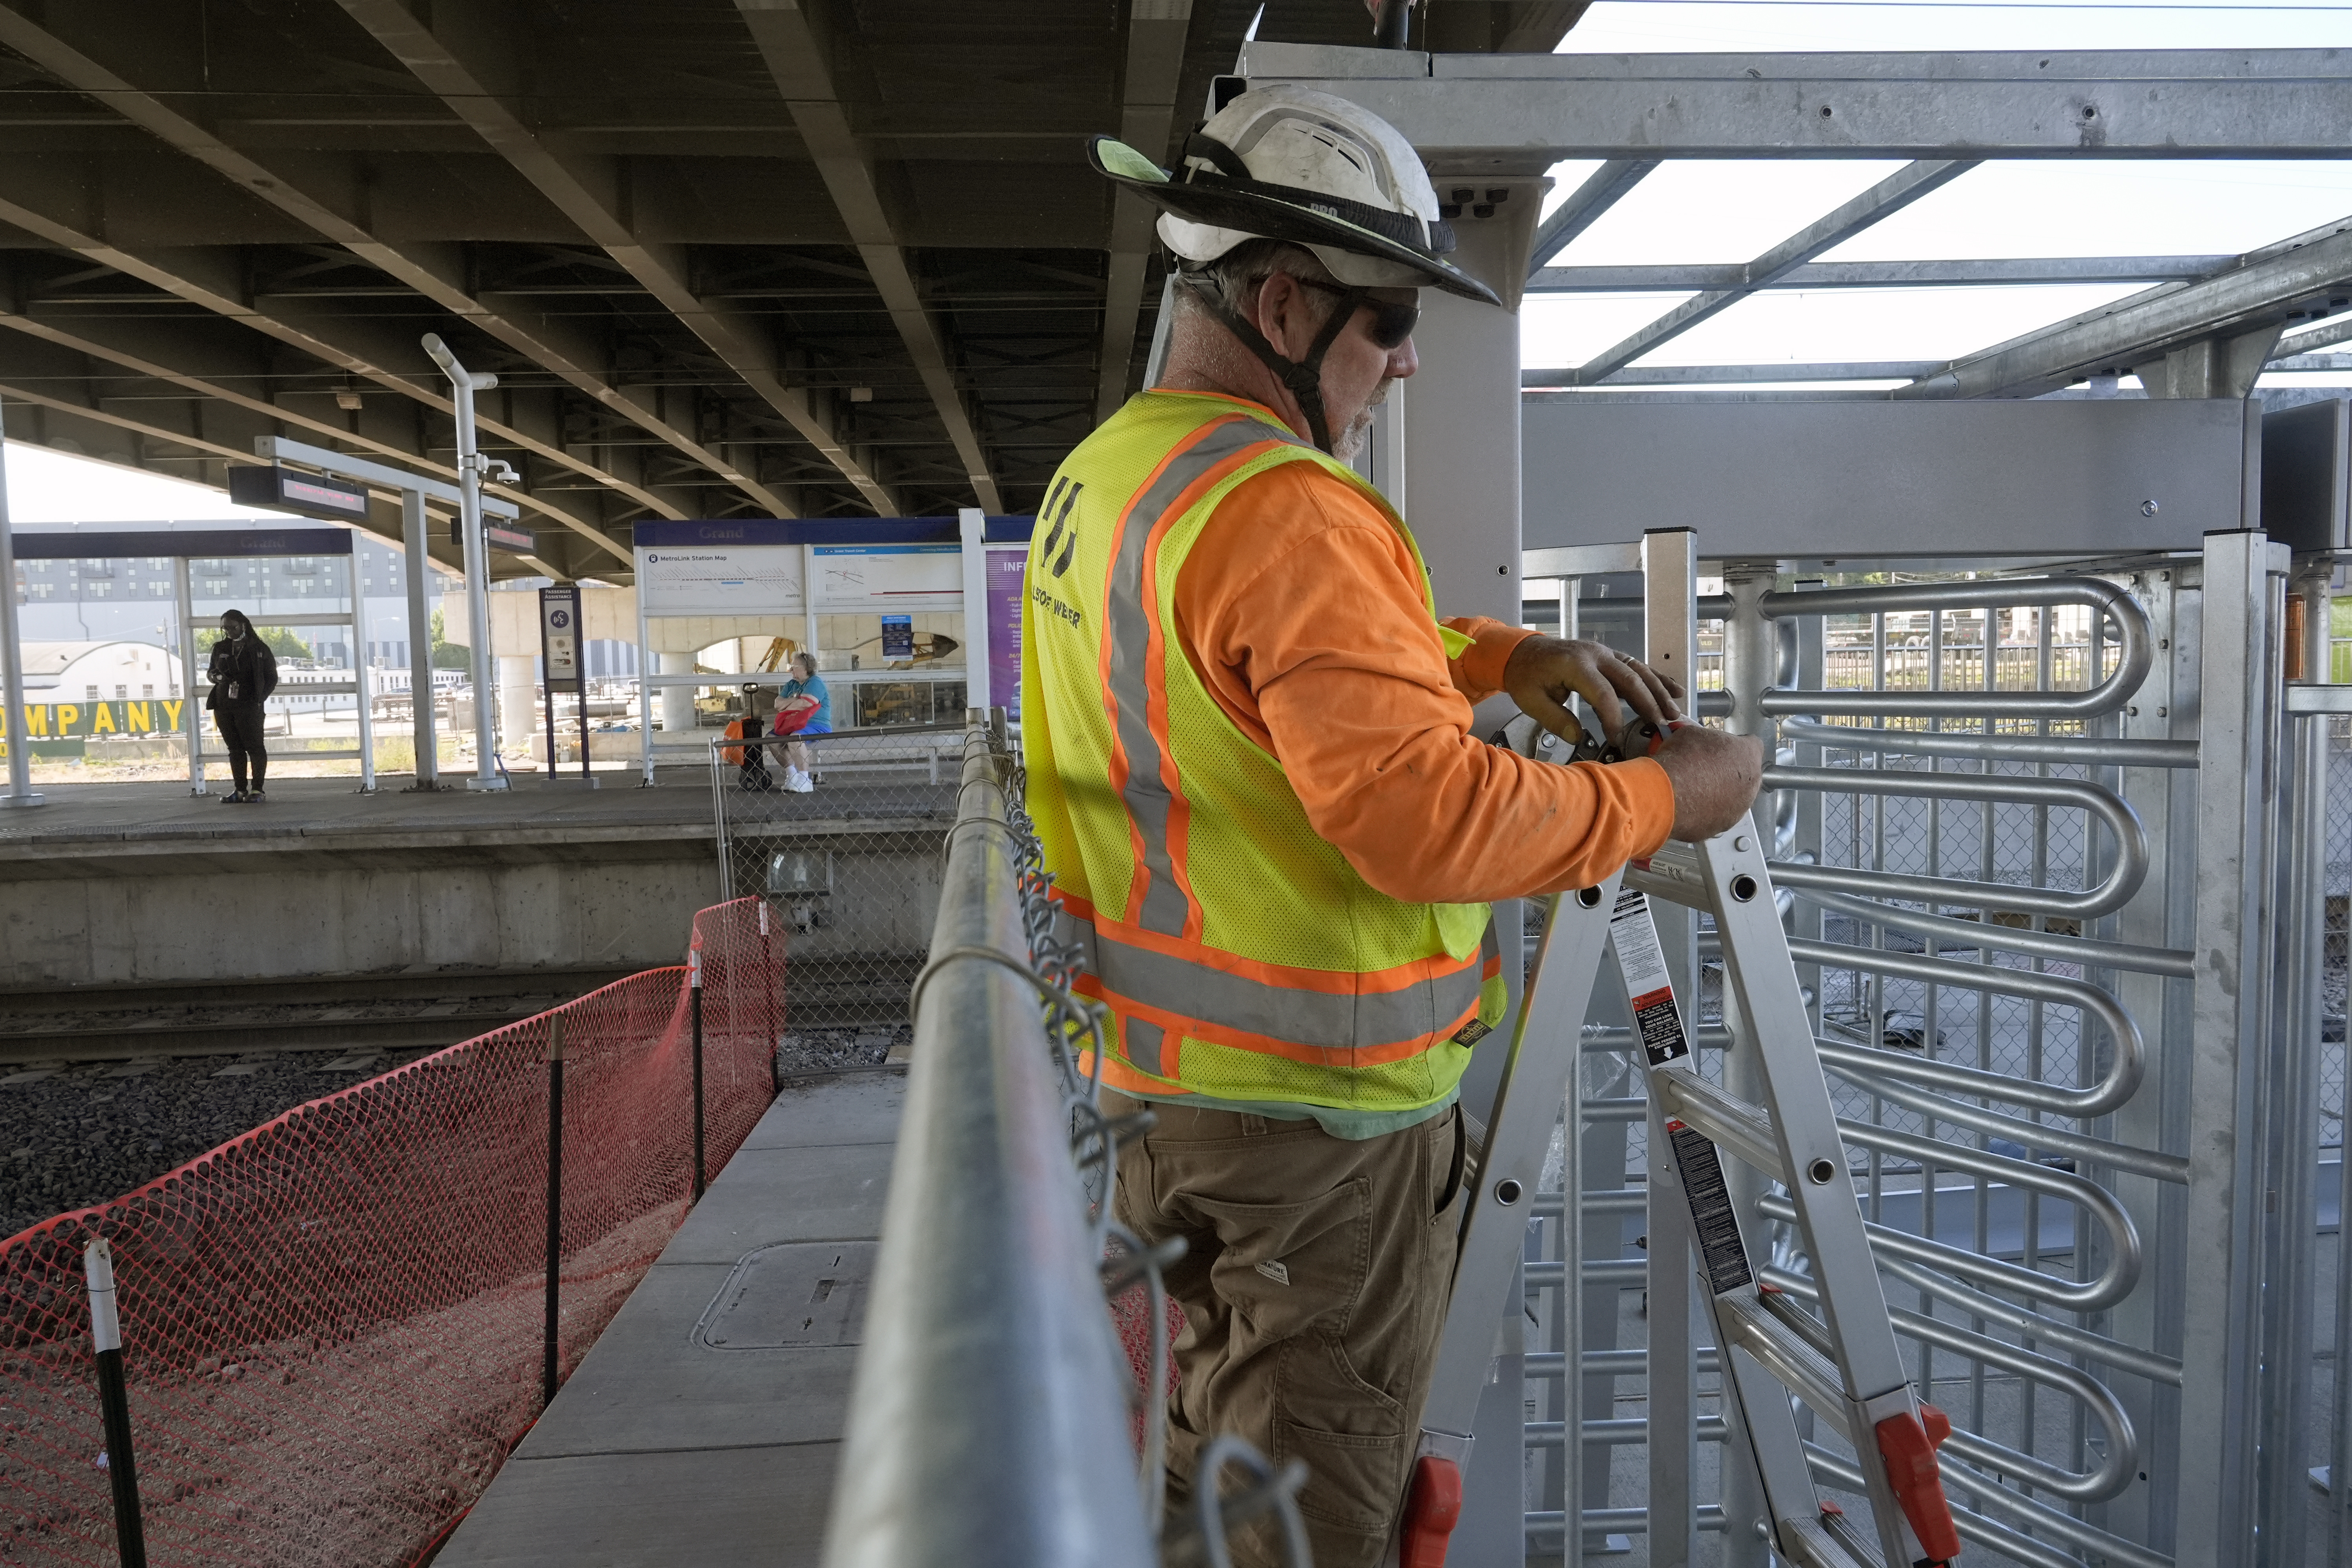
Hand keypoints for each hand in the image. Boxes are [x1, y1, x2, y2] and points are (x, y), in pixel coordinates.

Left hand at [1502, 636, 1681, 740]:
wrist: (1521, 652)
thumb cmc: (1526, 675)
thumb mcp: (1531, 701)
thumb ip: (1555, 719)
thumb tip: (1578, 737)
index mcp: (1575, 664)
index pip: (1602, 692)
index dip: (1612, 717)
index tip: (1615, 737)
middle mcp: (1595, 654)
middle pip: (1630, 678)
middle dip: (1649, 703)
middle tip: (1662, 725)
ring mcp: (1605, 653)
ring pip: (1639, 671)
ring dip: (1659, 692)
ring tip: (1674, 713)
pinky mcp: (1609, 656)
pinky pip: (1637, 666)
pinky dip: (1657, 678)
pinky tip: (1675, 690)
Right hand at [1651, 725, 1764, 842]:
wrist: (1666, 793)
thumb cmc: (1682, 760)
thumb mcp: (1693, 734)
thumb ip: (1707, 740)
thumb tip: (1701, 744)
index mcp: (1748, 755)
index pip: (1753, 745)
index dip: (1737, 744)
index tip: (1723, 747)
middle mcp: (1751, 785)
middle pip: (1745, 775)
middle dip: (1729, 772)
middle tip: (1706, 768)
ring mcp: (1738, 809)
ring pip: (1734, 799)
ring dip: (1720, 794)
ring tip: (1696, 789)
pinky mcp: (1722, 826)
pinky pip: (1717, 816)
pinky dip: (1707, 811)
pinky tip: (1690, 804)